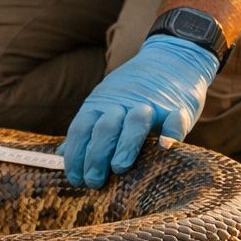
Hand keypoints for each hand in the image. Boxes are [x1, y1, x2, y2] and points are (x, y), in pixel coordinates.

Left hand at [58, 35, 217, 187]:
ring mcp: (152, 104)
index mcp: (101, 104)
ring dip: (126, 144)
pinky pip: (175, 118)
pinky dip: (171, 132)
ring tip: (119, 167)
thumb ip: (87, 130)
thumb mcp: (104, 104)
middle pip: (105, 128)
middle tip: (94, 181)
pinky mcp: (179, 107)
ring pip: (136, 121)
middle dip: (96, 156)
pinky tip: (166, 147)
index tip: (75, 179)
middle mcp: (123, 103)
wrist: (171, 59)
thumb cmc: (133, 93)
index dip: (76, 155)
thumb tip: (61, 154)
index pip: (82, 128)